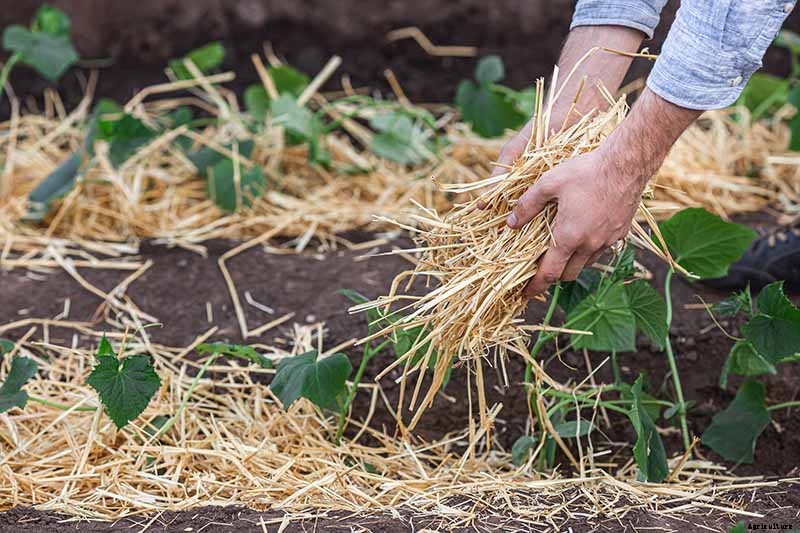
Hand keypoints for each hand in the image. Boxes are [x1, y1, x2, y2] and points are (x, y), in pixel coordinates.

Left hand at [506, 88, 700, 297]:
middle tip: (540, 270)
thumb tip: (510, 224)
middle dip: (553, 276)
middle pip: (568, 274)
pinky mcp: (621, 233)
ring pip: (586, 263)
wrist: (626, 164)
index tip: (525, 294)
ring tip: (561, 250)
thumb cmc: (585, 171)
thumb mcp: (548, 183)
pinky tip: (584, 233)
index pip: (549, 273)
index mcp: (569, 237)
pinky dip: (589, 249)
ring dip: (572, 262)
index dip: (535, 286)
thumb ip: (527, 205)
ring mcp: (608, 240)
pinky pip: (601, 249)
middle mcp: (589, 245)